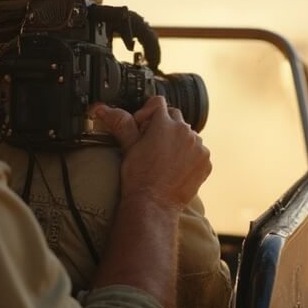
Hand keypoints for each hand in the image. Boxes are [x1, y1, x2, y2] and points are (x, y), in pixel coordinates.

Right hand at [93, 98, 210, 210]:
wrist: (154, 204)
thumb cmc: (139, 177)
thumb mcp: (128, 147)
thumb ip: (121, 123)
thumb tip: (103, 109)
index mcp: (165, 124)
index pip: (158, 103)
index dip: (146, 113)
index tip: (141, 128)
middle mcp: (185, 131)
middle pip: (175, 117)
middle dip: (163, 126)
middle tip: (151, 144)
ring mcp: (198, 147)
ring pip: (188, 134)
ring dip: (178, 141)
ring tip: (164, 158)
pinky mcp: (205, 162)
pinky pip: (198, 151)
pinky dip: (189, 156)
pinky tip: (176, 168)